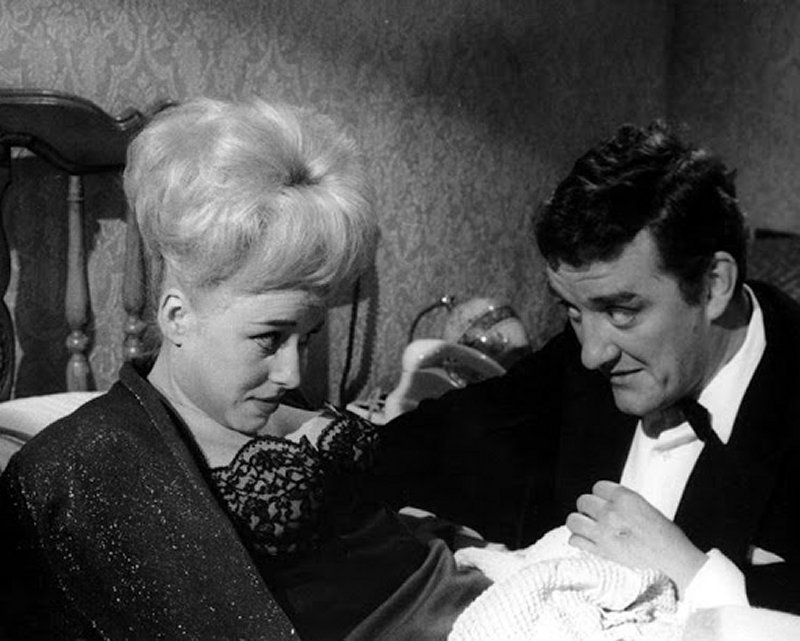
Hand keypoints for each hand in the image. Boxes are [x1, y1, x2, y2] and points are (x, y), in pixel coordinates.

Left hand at [566, 480, 707, 592]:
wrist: (673, 558)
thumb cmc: (665, 534)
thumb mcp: (645, 507)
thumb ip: (623, 502)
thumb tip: (607, 501)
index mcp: (625, 498)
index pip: (598, 486)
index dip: (600, 494)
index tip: (603, 501)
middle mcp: (611, 512)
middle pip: (583, 501)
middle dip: (588, 507)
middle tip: (595, 515)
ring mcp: (604, 532)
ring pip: (573, 519)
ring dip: (579, 522)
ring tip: (587, 525)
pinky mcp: (601, 551)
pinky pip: (575, 540)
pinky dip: (578, 540)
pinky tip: (587, 540)